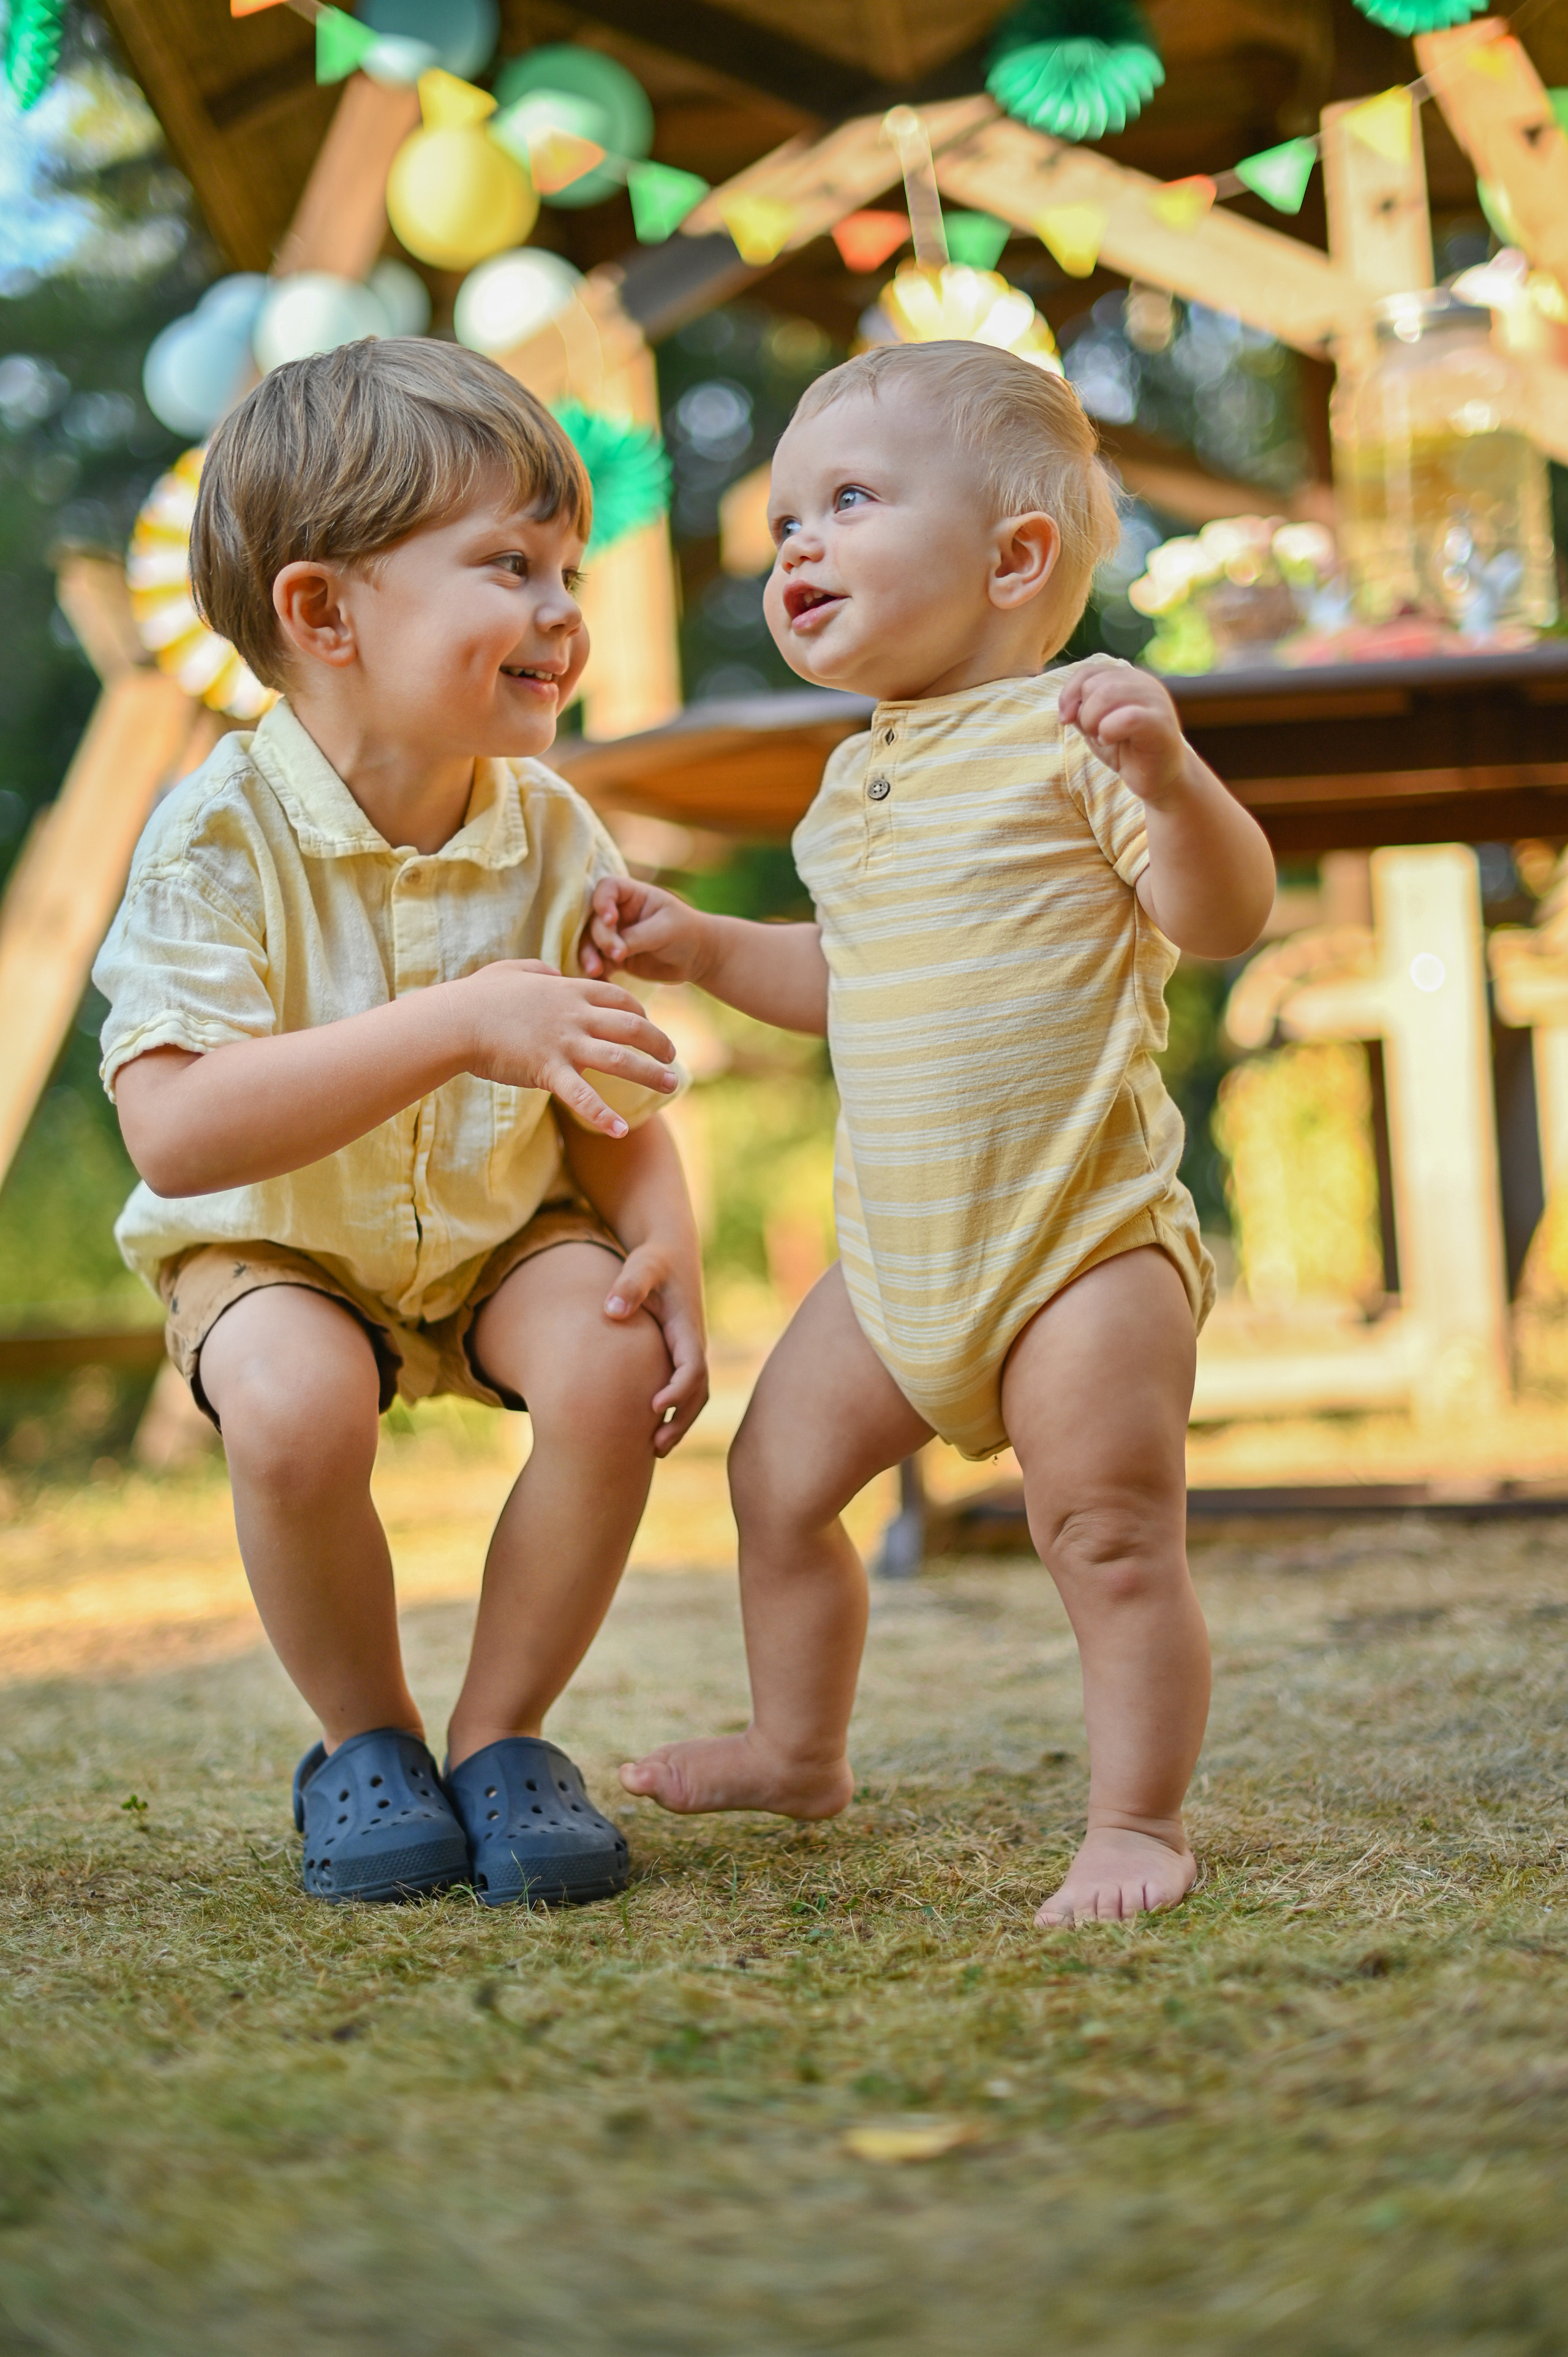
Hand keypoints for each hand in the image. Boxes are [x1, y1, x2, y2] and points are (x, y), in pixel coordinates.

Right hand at [456, 958, 676, 1138]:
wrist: (455, 1021)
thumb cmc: (478, 996)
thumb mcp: (513, 971)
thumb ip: (540, 972)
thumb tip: (553, 975)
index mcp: (570, 991)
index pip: (620, 997)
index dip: (641, 1011)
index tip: (650, 1026)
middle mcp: (575, 1015)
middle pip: (632, 1026)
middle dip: (659, 1042)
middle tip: (673, 1057)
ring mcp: (564, 1043)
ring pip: (620, 1059)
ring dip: (650, 1073)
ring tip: (672, 1085)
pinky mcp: (548, 1070)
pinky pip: (582, 1096)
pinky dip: (604, 1115)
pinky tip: (621, 1131)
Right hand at [580, 877, 712, 986]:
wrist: (698, 957)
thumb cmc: (686, 933)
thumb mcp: (665, 930)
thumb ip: (636, 937)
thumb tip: (611, 952)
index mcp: (633, 895)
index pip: (607, 887)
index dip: (602, 901)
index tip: (610, 920)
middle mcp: (619, 913)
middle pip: (594, 919)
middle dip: (601, 937)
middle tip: (618, 954)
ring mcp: (615, 935)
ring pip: (590, 942)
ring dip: (588, 956)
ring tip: (595, 971)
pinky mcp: (615, 957)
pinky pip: (598, 963)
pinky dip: (596, 973)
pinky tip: (600, 982)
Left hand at [604, 1242, 707, 1453]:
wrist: (670, 1251)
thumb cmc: (653, 1260)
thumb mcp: (643, 1265)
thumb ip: (629, 1285)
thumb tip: (611, 1312)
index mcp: (687, 1327)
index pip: (693, 1367)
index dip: (677, 1390)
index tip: (653, 1407)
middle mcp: (693, 1344)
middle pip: (698, 1392)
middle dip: (680, 1421)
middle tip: (654, 1448)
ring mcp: (686, 1352)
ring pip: (694, 1397)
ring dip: (679, 1424)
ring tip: (653, 1451)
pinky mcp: (677, 1355)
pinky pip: (682, 1391)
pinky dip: (673, 1413)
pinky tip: (647, 1431)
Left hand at [1056, 657, 1188, 807]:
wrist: (1160, 778)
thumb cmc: (1127, 751)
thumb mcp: (1095, 726)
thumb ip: (1080, 710)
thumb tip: (1066, 707)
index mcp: (1128, 678)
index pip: (1088, 671)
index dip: (1069, 694)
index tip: (1065, 719)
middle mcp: (1144, 682)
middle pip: (1094, 684)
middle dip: (1083, 713)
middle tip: (1094, 734)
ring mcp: (1155, 699)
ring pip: (1107, 694)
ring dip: (1093, 721)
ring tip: (1103, 738)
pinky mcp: (1161, 722)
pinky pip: (1127, 717)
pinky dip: (1109, 730)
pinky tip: (1110, 741)